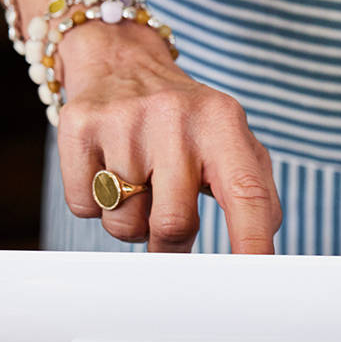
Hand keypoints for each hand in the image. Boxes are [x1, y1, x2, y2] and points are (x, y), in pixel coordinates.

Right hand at [56, 23, 281, 252]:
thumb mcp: (232, 144)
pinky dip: (95, 206)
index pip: (246, 193)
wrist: (121, 60)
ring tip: (138, 184)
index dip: (251, 242)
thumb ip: (257, 197)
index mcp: (222, 123)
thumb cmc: (186, 123)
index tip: (253, 280)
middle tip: (170, 225)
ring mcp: (123, 120)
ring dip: (132, 223)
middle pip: (173, 225)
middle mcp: (174, 117)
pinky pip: (85, 208)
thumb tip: (261, 257)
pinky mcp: (78, 127)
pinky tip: (106, 170)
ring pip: (124, 224)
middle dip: (171, 245)